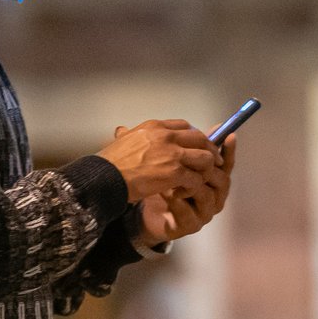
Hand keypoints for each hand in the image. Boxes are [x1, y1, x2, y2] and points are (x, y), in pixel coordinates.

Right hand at [97, 119, 216, 203]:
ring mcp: (173, 154)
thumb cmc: (110, 162)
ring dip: (204, 170)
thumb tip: (121, 130)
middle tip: (211, 163)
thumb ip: (127, 134)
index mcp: (155, 127)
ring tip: (196, 180)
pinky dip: (193, 187)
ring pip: (205, 158)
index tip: (196, 147)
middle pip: (201, 139)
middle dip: (209, 151)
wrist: (105, 177)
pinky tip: (184, 192)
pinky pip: (196, 178)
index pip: (185, 126)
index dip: (195, 137)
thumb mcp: (121, 140)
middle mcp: (167, 136)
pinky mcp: (175, 172)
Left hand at [130, 133, 233, 244]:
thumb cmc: (163, 185)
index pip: (226, 163)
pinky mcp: (190, 226)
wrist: (144, 212)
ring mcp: (204, 213)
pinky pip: (189, 213)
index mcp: (213, 181)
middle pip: (223, 180)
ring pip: (208, 196)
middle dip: (208, 168)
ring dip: (191, 184)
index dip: (229, 150)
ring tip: (171, 176)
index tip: (230, 135)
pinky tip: (165, 192)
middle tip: (191, 159)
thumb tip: (198, 124)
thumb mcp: (175, 163)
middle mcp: (214, 197)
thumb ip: (189, 148)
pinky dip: (177, 202)